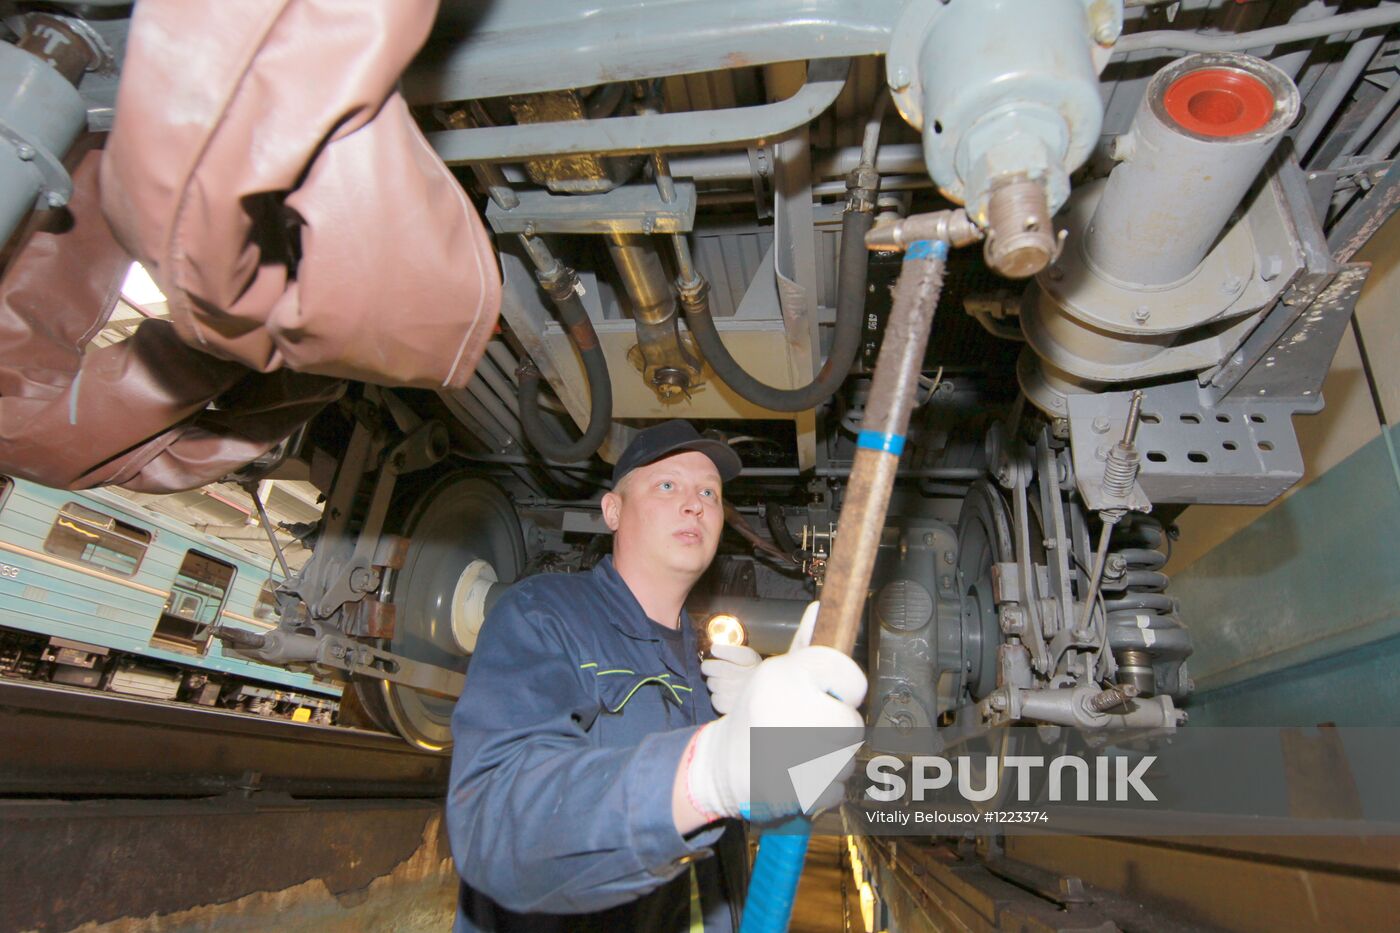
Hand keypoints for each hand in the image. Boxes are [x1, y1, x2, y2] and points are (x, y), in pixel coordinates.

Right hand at [684, 617, 865, 821]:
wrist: (720, 765)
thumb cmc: (756, 713)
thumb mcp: (773, 673)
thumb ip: (804, 645)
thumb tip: (819, 607)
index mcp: (785, 675)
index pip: (848, 675)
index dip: (844, 687)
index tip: (830, 694)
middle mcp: (789, 709)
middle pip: (852, 724)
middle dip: (836, 729)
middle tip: (808, 729)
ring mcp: (792, 754)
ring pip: (846, 759)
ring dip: (831, 761)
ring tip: (799, 753)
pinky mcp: (795, 790)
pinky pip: (836, 788)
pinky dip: (822, 787)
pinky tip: (796, 776)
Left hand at [700, 601, 818, 713]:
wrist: (781, 708)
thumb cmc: (777, 680)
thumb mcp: (784, 657)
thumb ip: (794, 638)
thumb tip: (815, 608)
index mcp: (762, 664)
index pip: (740, 655)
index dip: (724, 651)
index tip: (715, 648)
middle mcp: (751, 680)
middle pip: (717, 669)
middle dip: (711, 667)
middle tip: (710, 666)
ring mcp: (740, 697)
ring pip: (714, 684)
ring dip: (714, 682)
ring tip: (722, 681)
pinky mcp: (733, 712)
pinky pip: (717, 700)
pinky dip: (718, 697)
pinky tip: (728, 695)